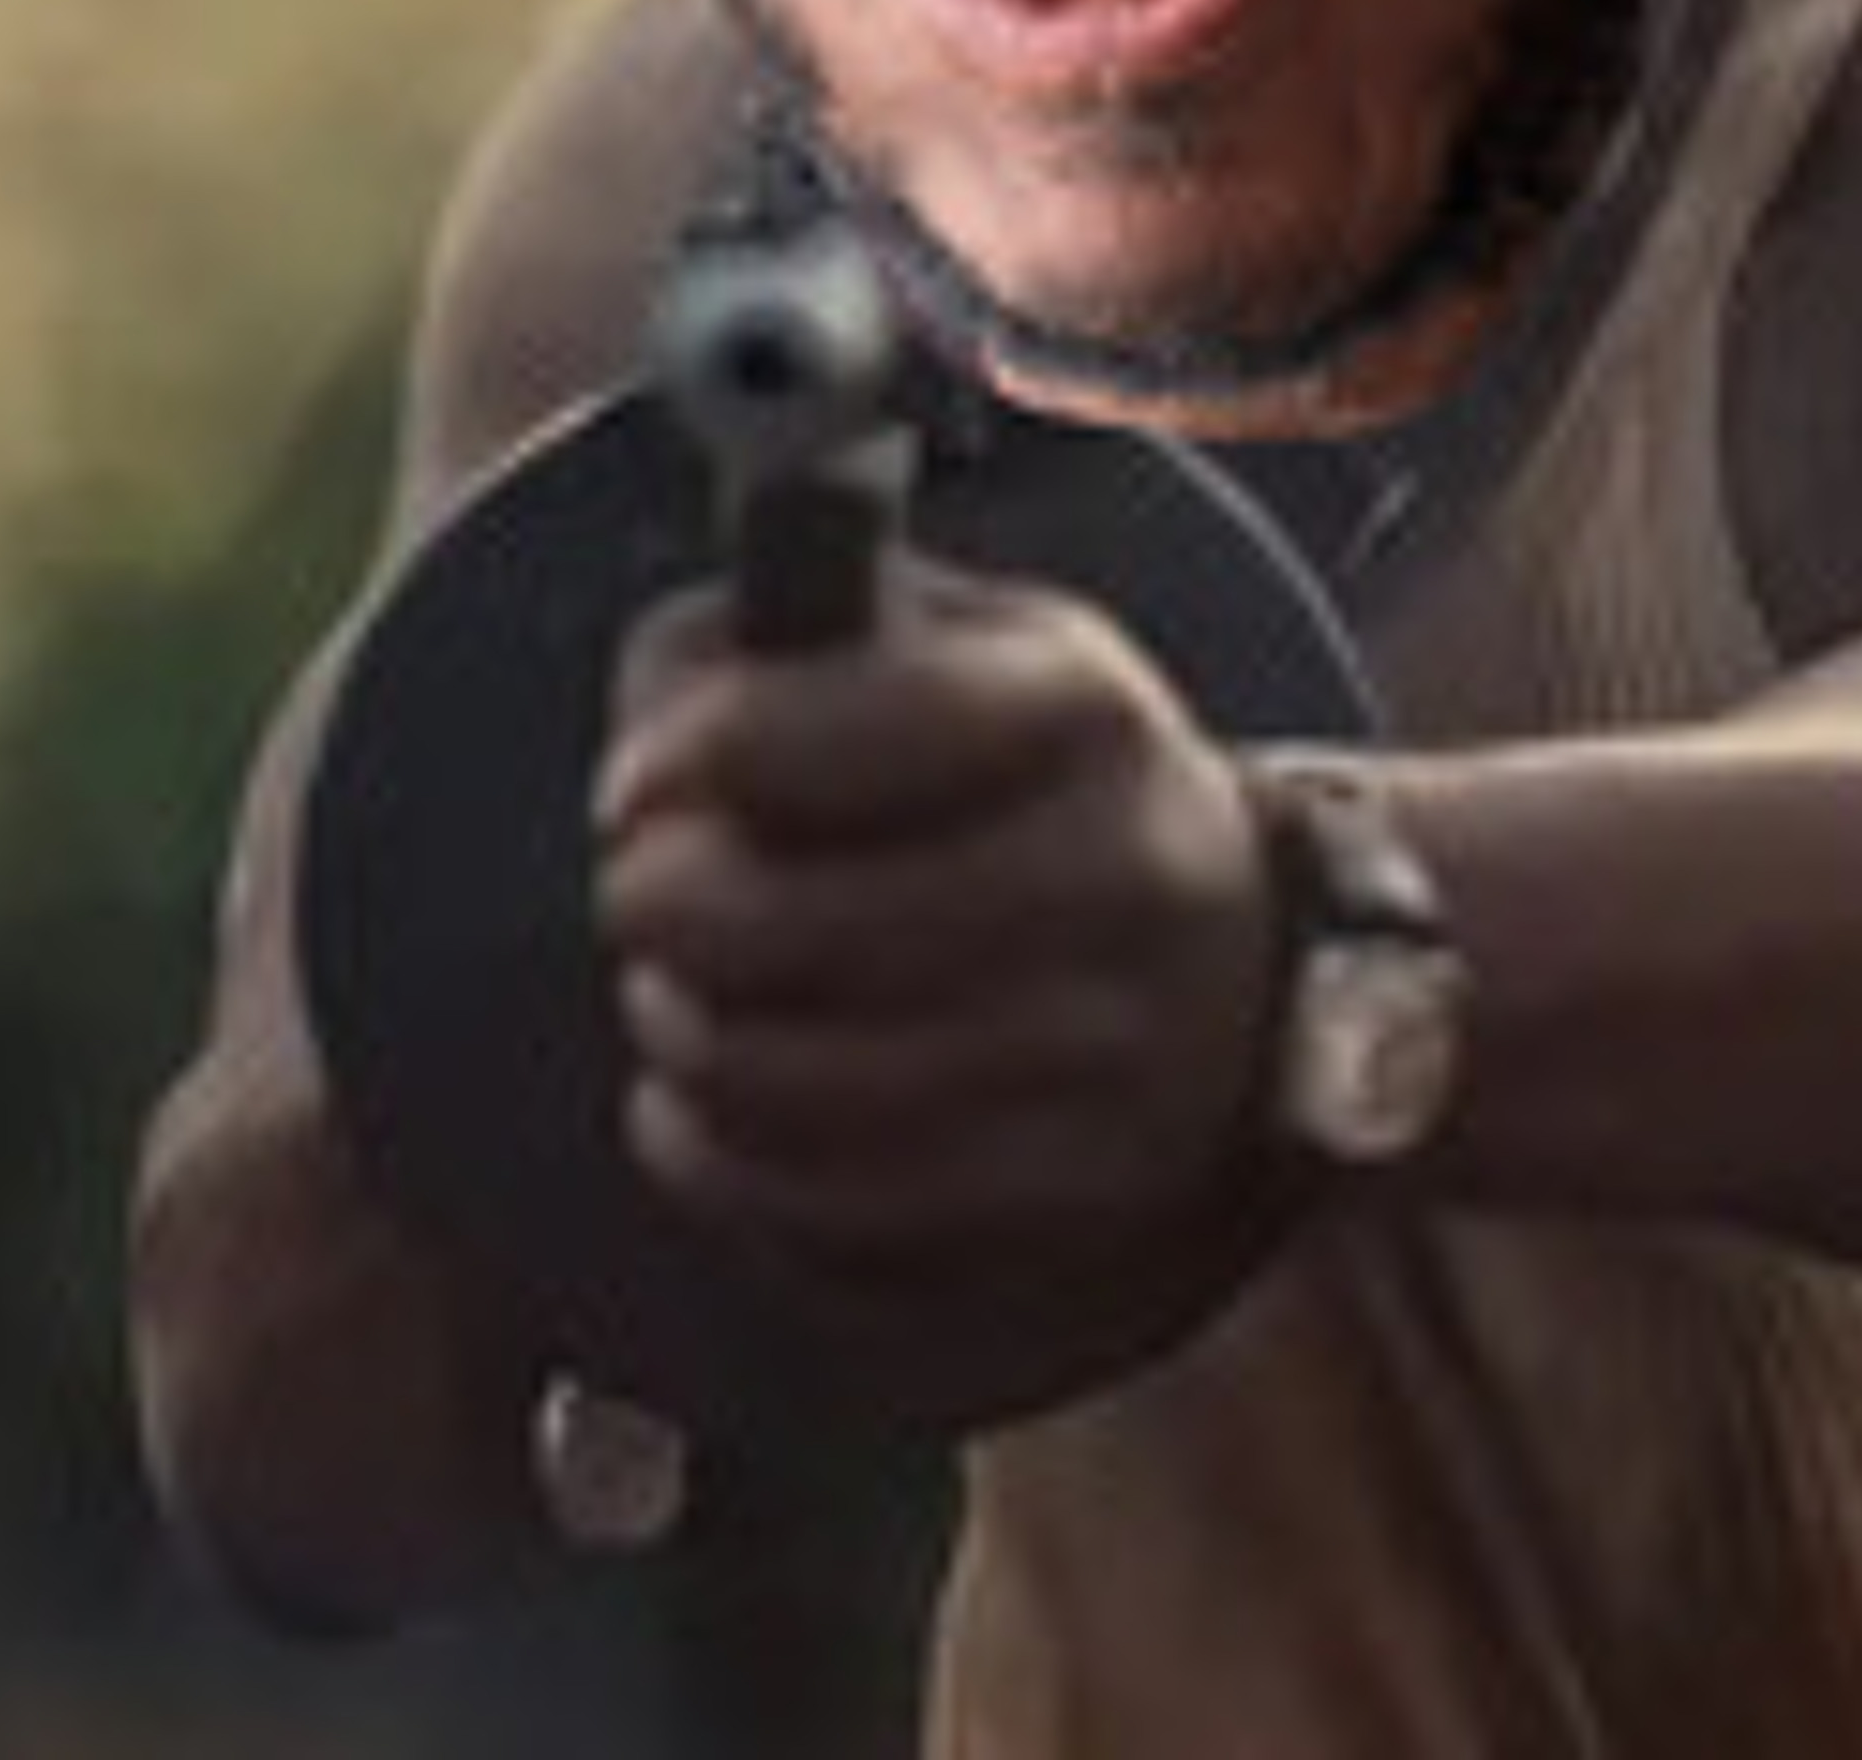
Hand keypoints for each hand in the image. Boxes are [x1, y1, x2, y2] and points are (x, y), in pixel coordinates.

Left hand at [593, 549, 1286, 1415]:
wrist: (1229, 961)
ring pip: (790, 1082)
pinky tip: (709, 1109)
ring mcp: (1116, 1053)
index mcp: (1089, 706)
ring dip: (682, 1041)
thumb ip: (775, 649)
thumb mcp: (941, 651)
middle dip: (658, 907)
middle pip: (790, 920)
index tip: (633, 785)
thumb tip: (655, 764)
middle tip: (636, 895)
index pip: (866, 719)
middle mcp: (1126, 874)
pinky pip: (824, 1211)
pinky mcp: (1075, 1197)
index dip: (702, 751)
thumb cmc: (1020, 782)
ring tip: (673, 998)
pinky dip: (723, 1163)